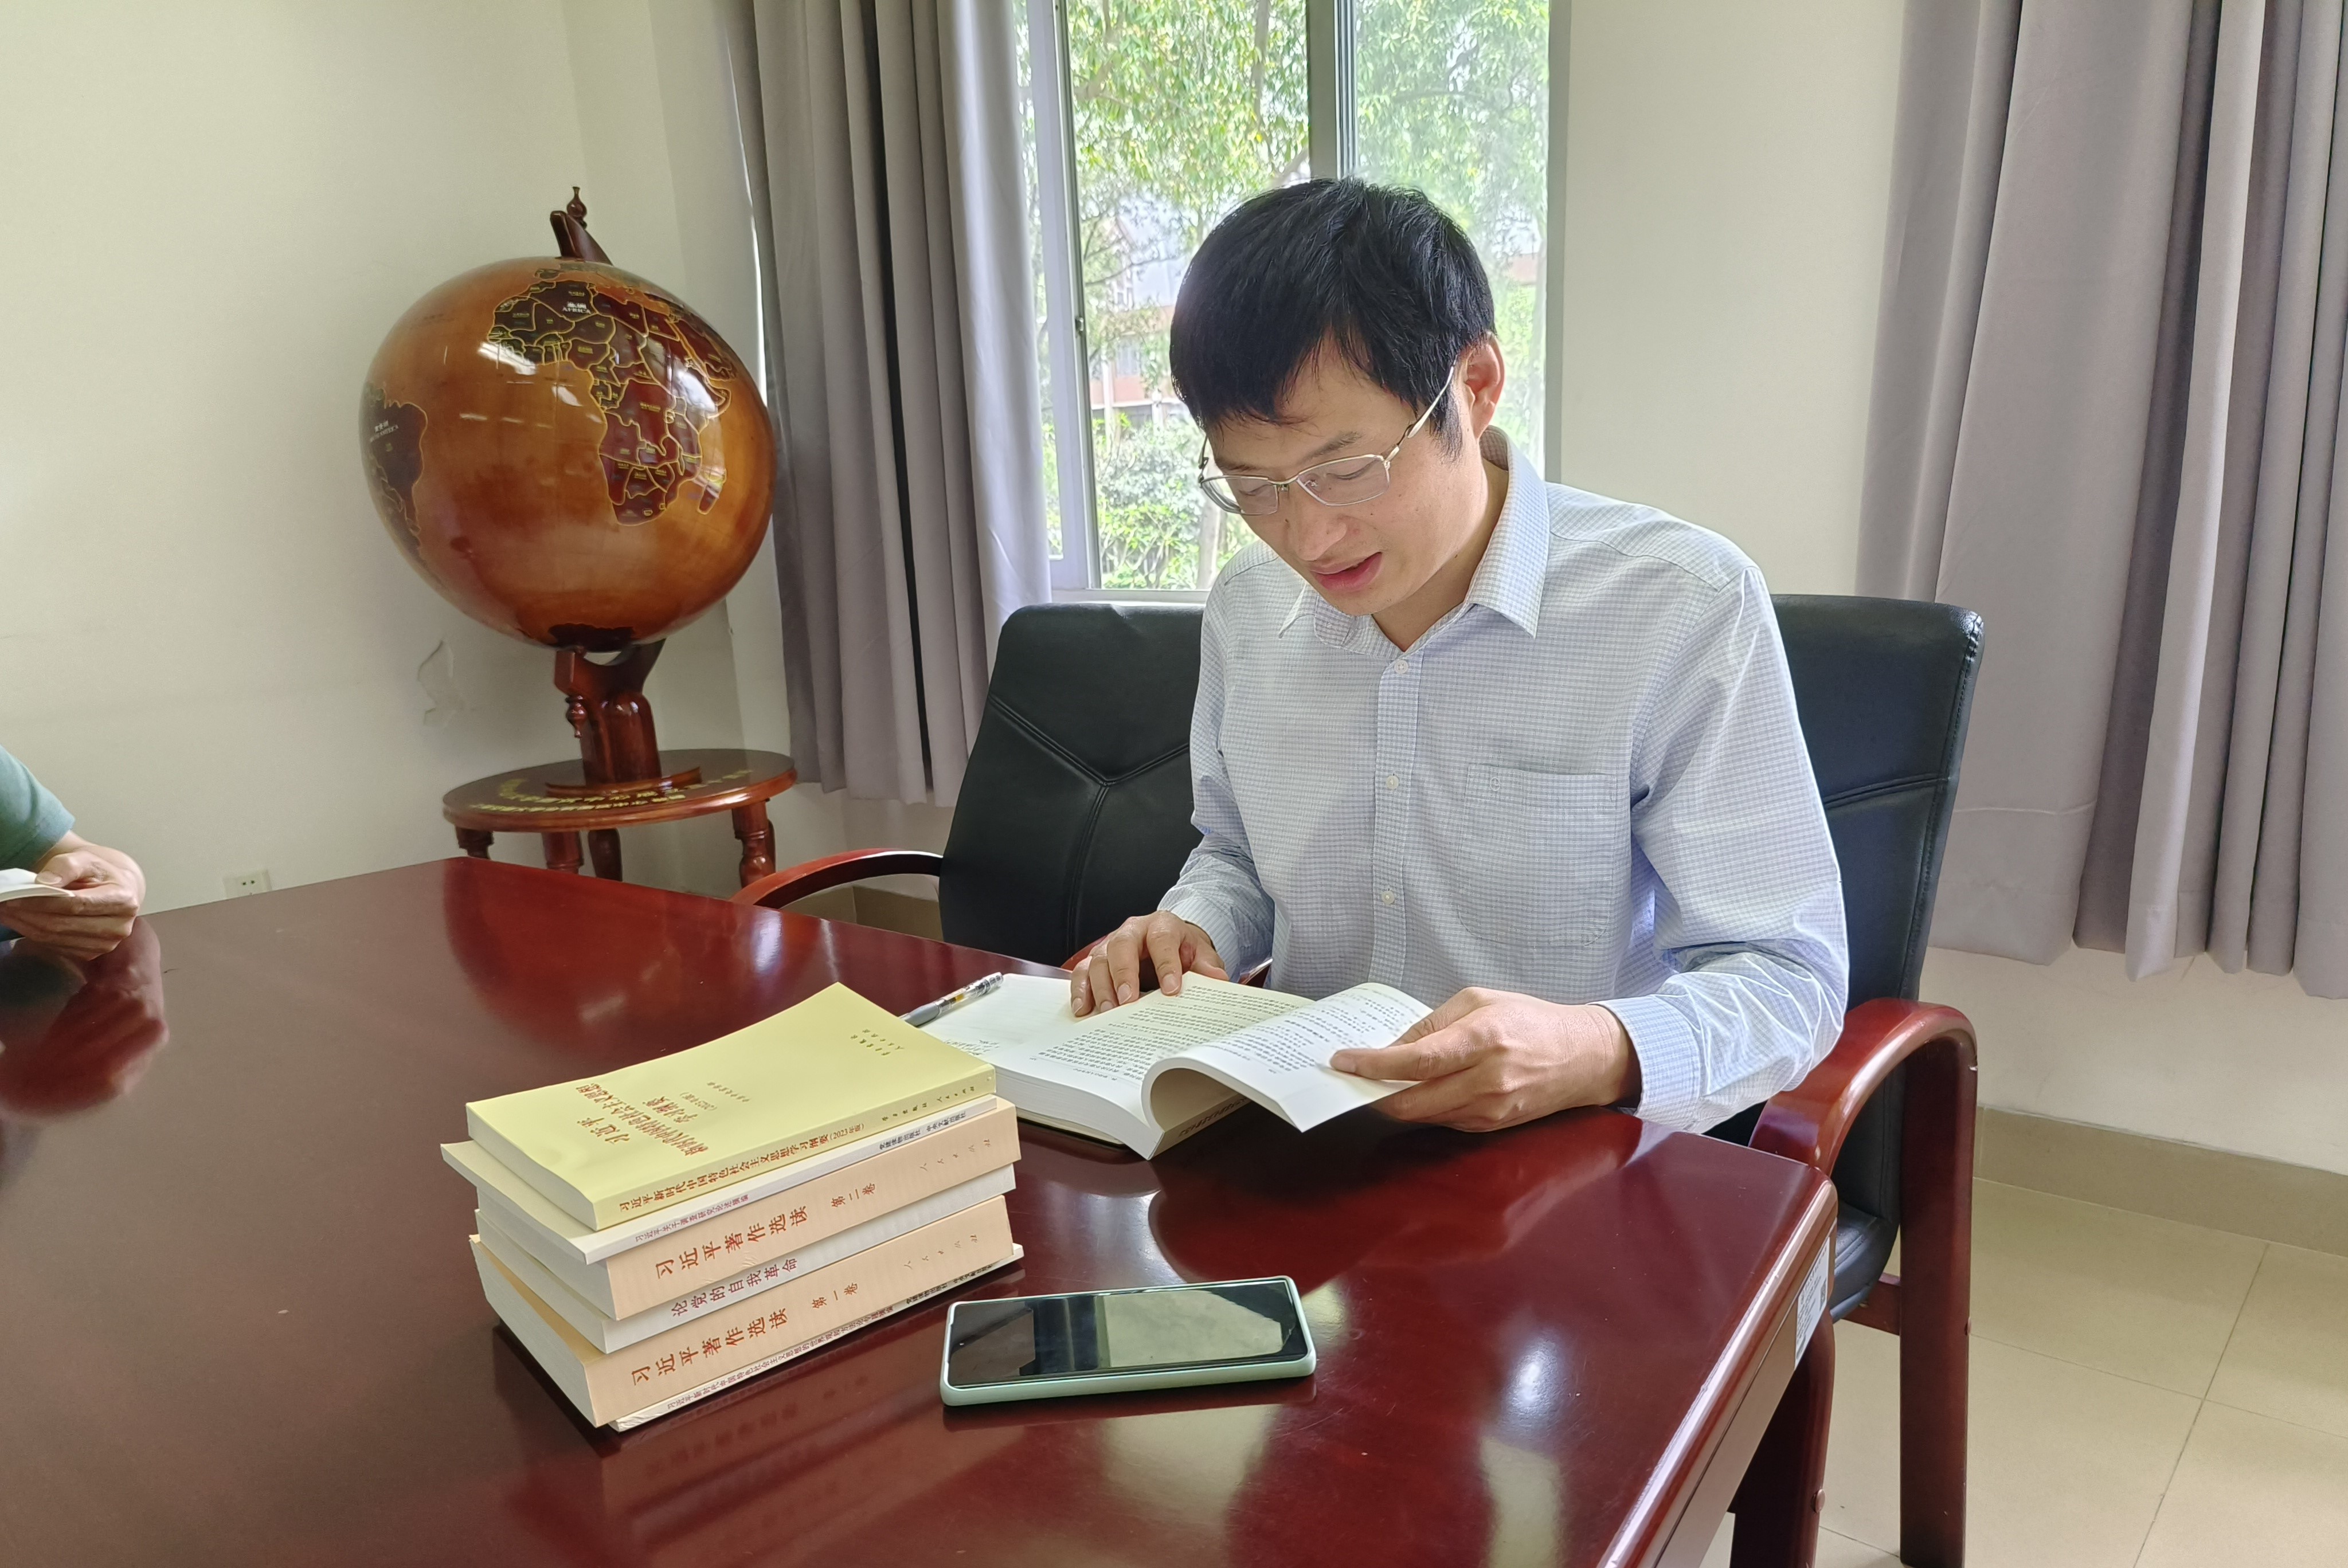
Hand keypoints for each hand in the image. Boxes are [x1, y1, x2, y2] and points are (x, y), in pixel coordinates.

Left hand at [7, 837, 145, 961]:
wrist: (116, 889)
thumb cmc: (100, 873)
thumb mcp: (87, 859)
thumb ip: (67, 866)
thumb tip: (44, 883)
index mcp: (124, 900)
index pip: (76, 904)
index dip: (42, 902)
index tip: (14, 897)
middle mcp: (119, 927)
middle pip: (63, 924)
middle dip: (28, 914)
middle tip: (3, 904)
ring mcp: (106, 944)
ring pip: (56, 938)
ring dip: (25, 925)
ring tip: (6, 911)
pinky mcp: (92, 953)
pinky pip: (56, 946)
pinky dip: (34, 934)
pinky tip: (21, 921)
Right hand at [1072, 911, 1226, 1015]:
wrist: (1169, 942)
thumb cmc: (1183, 949)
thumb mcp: (1201, 954)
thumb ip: (1207, 966)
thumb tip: (1218, 979)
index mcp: (1162, 925)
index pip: (1162, 940)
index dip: (1166, 964)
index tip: (1171, 989)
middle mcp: (1132, 931)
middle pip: (1121, 946)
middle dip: (1124, 974)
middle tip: (1128, 1002)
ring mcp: (1110, 944)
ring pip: (1098, 960)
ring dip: (1100, 987)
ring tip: (1107, 1012)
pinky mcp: (1096, 959)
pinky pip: (1081, 971)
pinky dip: (1080, 990)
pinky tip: (1083, 1010)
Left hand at [1329, 988, 1641, 1132]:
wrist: (1583, 1057)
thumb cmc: (1530, 1020)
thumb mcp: (1480, 1001)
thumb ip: (1433, 1024)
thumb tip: (1393, 1047)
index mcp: (1482, 1039)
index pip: (1417, 1060)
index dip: (1374, 1064)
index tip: (1343, 1062)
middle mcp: (1487, 1080)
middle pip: (1412, 1098)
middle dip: (1374, 1091)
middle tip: (1350, 1079)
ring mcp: (1491, 1109)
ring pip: (1423, 1115)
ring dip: (1394, 1103)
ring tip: (1375, 1084)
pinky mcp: (1493, 1126)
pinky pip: (1443, 1121)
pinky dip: (1423, 1109)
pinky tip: (1413, 1093)